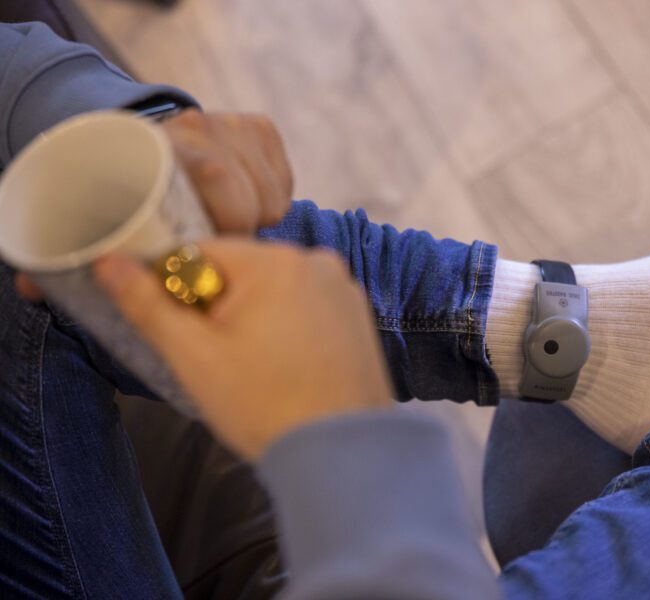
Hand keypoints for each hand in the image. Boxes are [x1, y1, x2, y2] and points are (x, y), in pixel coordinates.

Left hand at [16, 109, 293, 299]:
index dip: (229, 219)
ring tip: (231, 228)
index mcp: (160, 142)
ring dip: (260, 218)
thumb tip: (35, 288)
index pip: (217, 175)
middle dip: (245, 228)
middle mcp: (202, 124)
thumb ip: (74, 244)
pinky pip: (284, 181)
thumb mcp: (99, 207)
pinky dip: (273, 199)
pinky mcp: (261, 130)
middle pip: (252, 190)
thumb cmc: (118, 187)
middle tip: (221, 247)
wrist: (133, 136)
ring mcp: (234, 125)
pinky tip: (250, 205)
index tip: (216, 247)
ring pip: (272, 190)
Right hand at [94, 240, 393, 459]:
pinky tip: (289, 372)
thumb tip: (109, 262)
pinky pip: (306, 310)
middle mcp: (317, 262)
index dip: (179, 293)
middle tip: (225, 363)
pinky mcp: (359, 318)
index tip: (187, 336)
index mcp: (276, 261)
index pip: (200, 253)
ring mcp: (344, 289)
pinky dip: (289, 332)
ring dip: (255, 322)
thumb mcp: (194, 357)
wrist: (341, 455)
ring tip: (261, 373)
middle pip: (240, 272)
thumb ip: (148, 304)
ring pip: (274, 293)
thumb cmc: (267, 408)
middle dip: (221, 310)